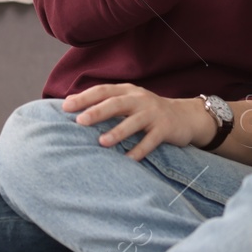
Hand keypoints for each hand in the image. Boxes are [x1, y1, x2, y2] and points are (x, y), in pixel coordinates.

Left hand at [63, 84, 213, 161]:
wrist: (186, 116)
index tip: (66, 106)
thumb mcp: (129, 102)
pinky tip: (127, 160)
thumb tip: (70, 106)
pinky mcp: (165, 129)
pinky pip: (151, 141)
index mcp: (128, 91)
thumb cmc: (148, 111)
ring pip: (134, 122)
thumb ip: (106, 103)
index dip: (85, 97)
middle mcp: (140, 99)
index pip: (103, 90)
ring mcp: (154, 113)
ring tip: (102, 142)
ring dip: (118, 132)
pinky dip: (139, 151)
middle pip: (117, 103)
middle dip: (98, 111)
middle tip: (80, 121)